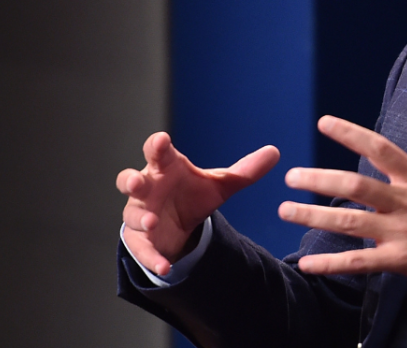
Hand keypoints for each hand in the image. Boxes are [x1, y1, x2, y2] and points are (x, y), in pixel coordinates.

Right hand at [117, 132, 278, 275]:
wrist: (178, 225)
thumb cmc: (192, 193)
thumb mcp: (219, 185)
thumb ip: (245, 172)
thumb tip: (274, 152)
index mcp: (165, 168)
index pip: (158, 153)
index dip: (157, 145)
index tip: (161, 140)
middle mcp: (148, 188)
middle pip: (131, 180)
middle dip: (131, 181)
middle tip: (136, 182)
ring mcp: (140, 214)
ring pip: (132, 215)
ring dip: (141, 219)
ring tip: (153, 222)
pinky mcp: (139, 240)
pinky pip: (142, 249)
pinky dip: (152, 258)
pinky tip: (165, 266)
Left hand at [278, 116, 406, 289]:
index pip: (378, 148)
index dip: (349, 133)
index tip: (323, 123)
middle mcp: (403, 201)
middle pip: (353, 186)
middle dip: (318, 180)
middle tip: (291, 177)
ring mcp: (400, 231)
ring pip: (349, 222)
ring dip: (313, 216)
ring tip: (285, 211)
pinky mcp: (401, 260)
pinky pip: (359, 262)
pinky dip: (331, 264)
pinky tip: (307, 265)